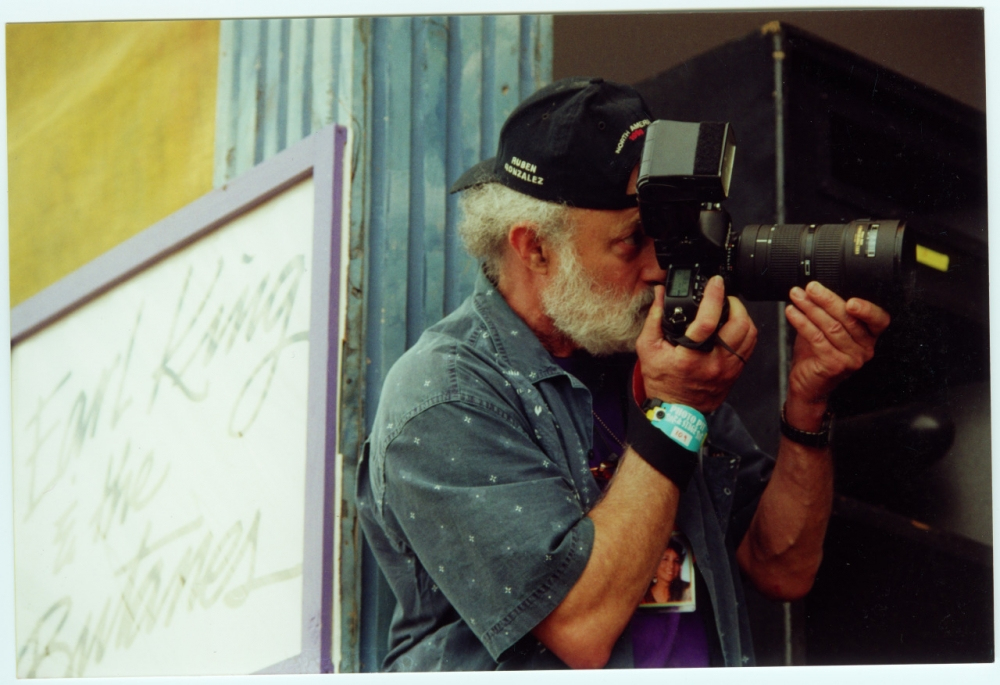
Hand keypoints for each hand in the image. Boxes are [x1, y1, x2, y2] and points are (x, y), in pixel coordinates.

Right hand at [635, 276, 756, 412]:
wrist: (676, 411)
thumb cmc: (662, 382)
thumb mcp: (648, 348)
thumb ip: (654, 318)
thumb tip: (660, 295)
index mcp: (690, 356)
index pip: (708, 321)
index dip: (714, 297)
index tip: (715, 283)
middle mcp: (714, 363)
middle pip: (740, 325)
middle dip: (735, 303)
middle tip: (723, 296)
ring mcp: (728, 368)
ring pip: (750, 334)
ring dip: (743, 316)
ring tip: (729, 309)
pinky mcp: (735, 372)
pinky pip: (749, 346)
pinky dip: (745, 331)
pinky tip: (733, 326)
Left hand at [784, 281, 890, 426]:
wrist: (808, 385)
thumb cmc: (817, 355)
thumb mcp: (827, 329)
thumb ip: (829, 312)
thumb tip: (815, 288)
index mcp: (869, 337)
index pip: (879, 319)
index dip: (867, 309)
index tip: (850, 299)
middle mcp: (866, 349)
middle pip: (848, 319)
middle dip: (827, 299)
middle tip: (810, 288)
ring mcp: (852, 359)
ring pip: (831, 327)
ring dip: (811, 308)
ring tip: (797, 296)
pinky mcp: (834, 365)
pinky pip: (817, 338)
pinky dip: (802, 322)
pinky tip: (792, 312)